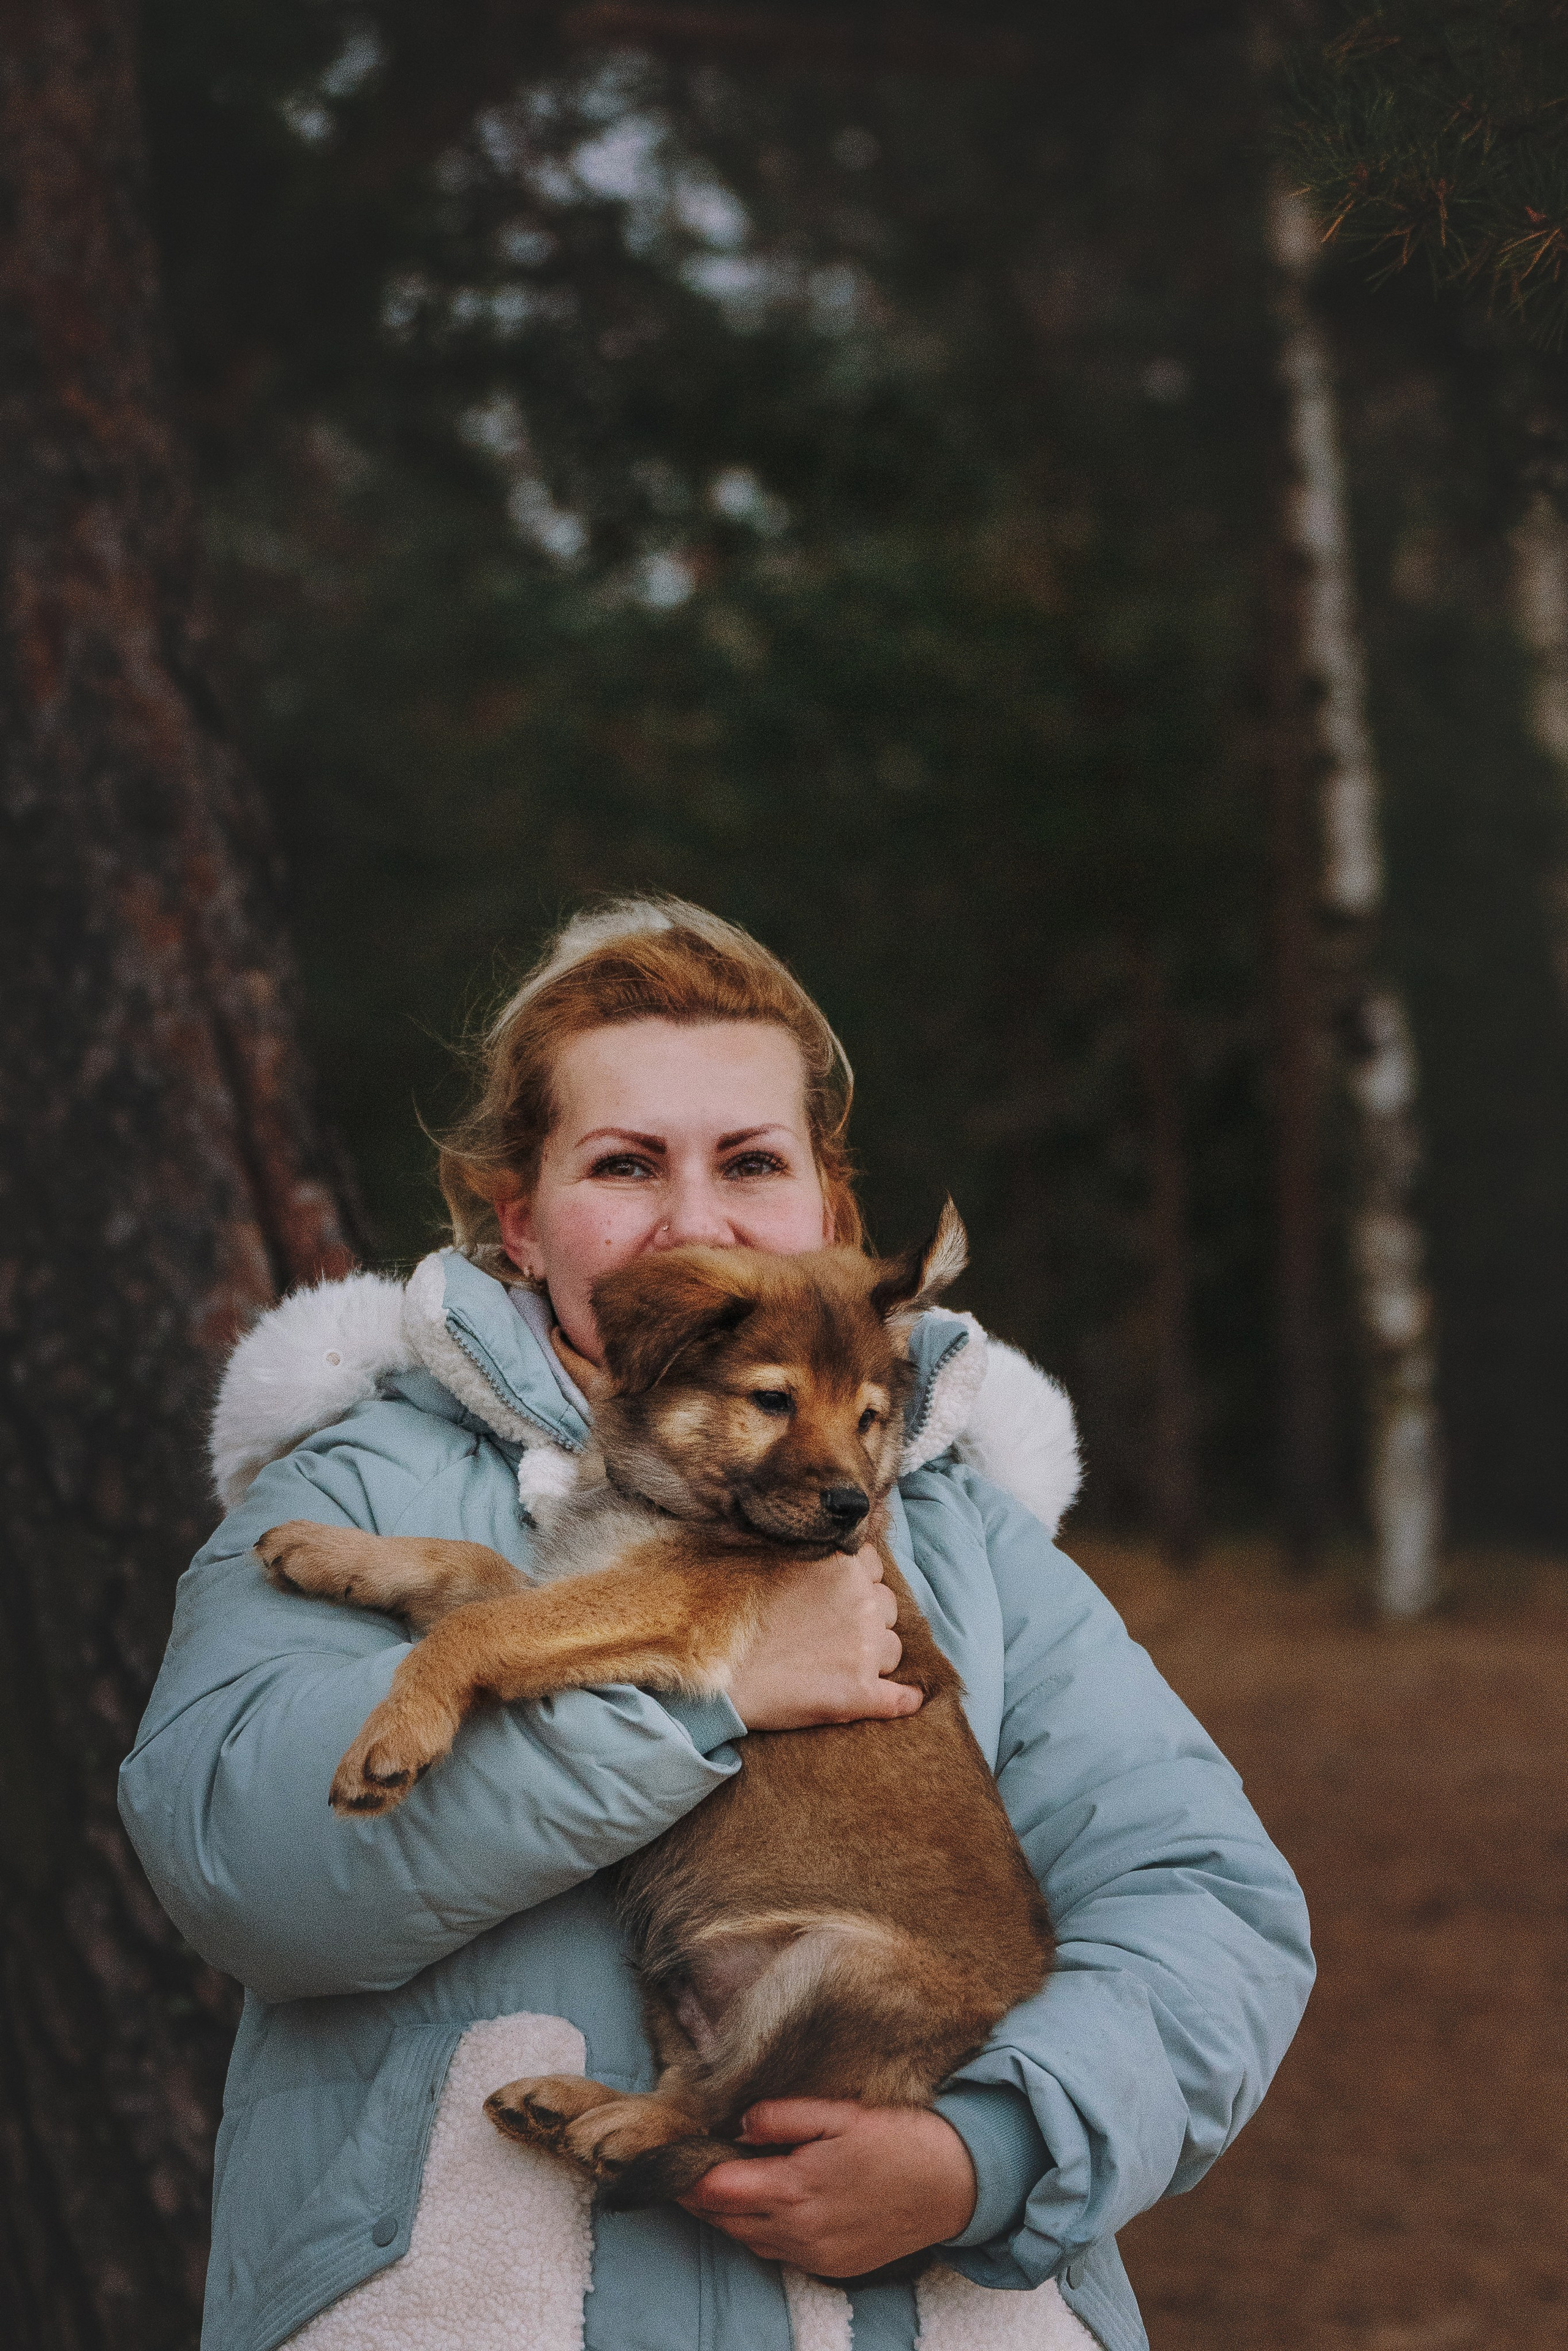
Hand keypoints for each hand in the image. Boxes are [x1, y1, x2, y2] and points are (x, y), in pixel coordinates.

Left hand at [679, 2100, 976, 2274]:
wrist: (956, 2186)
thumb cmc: (900, 2139)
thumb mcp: (839, 2111)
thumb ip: (782, 2115)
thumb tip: (739, 2122)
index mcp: (795, 2190)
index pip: (717, 2191)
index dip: (687, 2174)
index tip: (669, 2155)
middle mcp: (799, 2233)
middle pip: (726, 2221)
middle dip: (702, 2196)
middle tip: (688, 2165)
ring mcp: (816, 2256)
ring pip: (749, 2241)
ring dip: (730, 2215)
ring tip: (723, 2181)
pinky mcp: (833, 2267)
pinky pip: (779, 2253)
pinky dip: (762, 2231)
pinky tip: (768, 2203)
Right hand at [725, 1547, 922, 1729]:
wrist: (719, 1673)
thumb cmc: (735, 1617)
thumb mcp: (773, 1562)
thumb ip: (812, 1556)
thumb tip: (834, 1554)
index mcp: (843, 1567)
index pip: (873, 1569)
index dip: (858, 1584)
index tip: (837, 1597)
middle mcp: (863, 1604)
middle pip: (887, 1609)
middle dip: (868, 1619)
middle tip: (831, 1634)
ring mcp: (866, 1649)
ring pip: (892, 1650)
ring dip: (875, 1656)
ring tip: (836, 1665)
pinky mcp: (862, 1693)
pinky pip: (902, 1698)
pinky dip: (907, 1699)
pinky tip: (909, 1699)